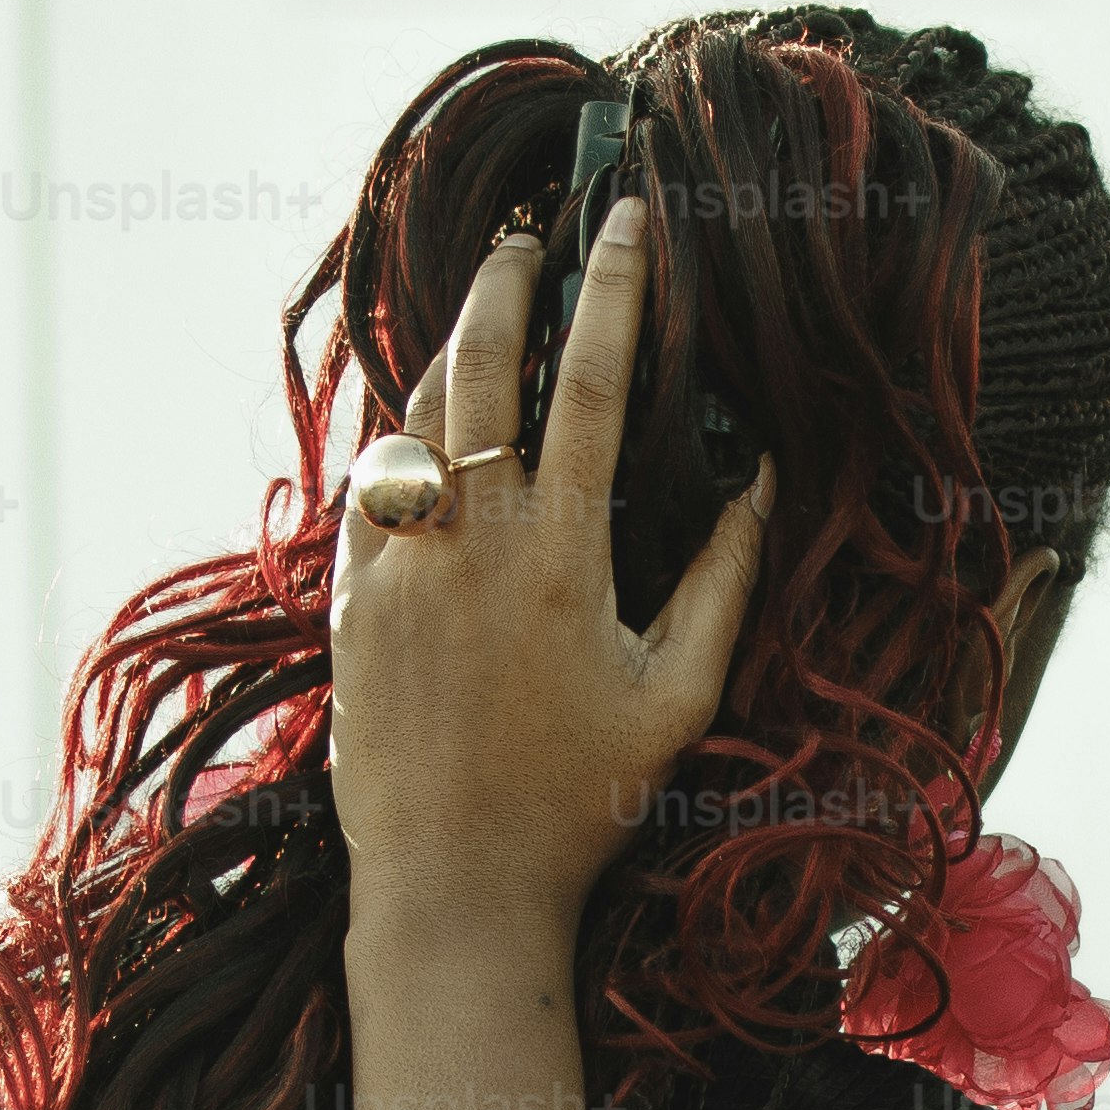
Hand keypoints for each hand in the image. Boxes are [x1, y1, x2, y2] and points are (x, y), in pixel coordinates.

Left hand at [327, 213, 769, 944]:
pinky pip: (371, 488)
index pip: (590, 384)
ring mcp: (398, 567)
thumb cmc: (581, 801)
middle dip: (503, 285)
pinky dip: (398, 439)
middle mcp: (470, 544)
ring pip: (412, 418)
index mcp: (561, 556)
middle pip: (479, 366)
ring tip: (478, 319)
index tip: (626, 223)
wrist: (454, 885)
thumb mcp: (681, 697)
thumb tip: (759, 480)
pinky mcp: (349, 601)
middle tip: (524, 236)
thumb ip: (722, 579)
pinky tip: (423, 430)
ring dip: (447, 355)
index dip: (613, 291)